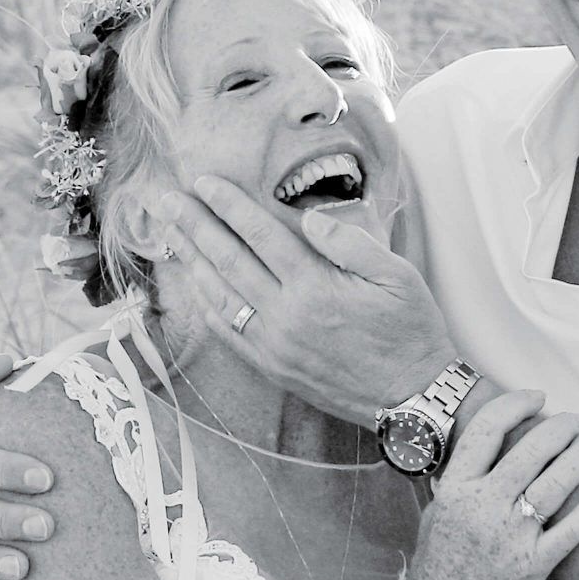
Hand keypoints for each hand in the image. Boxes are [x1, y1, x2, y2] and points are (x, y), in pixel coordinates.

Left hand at [162, 178, 455, 423]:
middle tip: (165, 200)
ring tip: (170, 235)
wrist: (413, 397)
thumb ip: (350, 243)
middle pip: (228, 260)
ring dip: (191, 262)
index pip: (260, 234)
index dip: (228, 205)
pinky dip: (207, 305)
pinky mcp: (273, 368)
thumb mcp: (397, 276)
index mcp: (316, 287)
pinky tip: (196, 285)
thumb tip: (309, 219)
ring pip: (219, 296)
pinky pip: (228, 332)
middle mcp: (286, 316)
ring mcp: (274, 345)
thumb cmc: (411, 332)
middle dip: (194, 226)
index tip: (204, 182)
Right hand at [403, 389, 578, 579]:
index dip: (515, 406)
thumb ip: (462, 480)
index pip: (487, 431)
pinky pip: (572, 527)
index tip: (536, 398)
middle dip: (559, 427)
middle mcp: (483, 508)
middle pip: (530, 451)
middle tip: (574, 420)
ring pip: (555, 482)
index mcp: (455, 490)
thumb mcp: (438, 513)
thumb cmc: (440, 566)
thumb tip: (488, 444)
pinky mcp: (534, 564)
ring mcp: (510, 536)